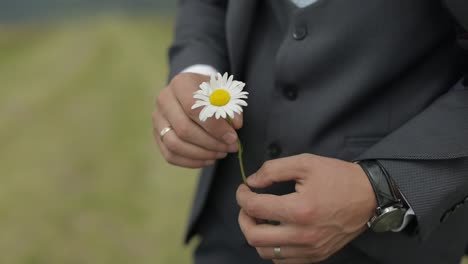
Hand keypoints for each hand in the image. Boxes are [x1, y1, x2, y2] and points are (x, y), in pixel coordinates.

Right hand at [153, 73, 241, 167]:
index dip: (214, 127)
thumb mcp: (224, 93)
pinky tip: (209, 159)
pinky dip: (191, 161)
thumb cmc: (211, 93)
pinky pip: (170, 155)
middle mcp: (164, 100)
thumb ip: (232, 107)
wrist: (192, 92)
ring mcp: (157, 119)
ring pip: (175, 145)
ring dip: (202, 154)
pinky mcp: (157, 135)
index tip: (232, 137)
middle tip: (230, 147)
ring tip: (221, 153)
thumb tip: (236, 125)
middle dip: (211, 143)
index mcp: (180, 83)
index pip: (194, 108)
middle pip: (184, 129)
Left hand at [236, 154, 376, 262]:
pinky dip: (272, 247)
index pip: (255, 207)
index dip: (242, 196)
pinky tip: (276, 230)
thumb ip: (273, 169)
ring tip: (262, 218)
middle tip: (248, 205)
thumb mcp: (305, 163)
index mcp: (300, 209)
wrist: (368, 196)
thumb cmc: (338, 177)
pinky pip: (282, 261)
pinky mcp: (316, 256)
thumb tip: (251, 182)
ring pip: (265, 252)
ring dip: (256, 234)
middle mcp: (303, 235)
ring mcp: (310, 249)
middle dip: (243, 218)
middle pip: (254, 237)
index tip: (244, 189)